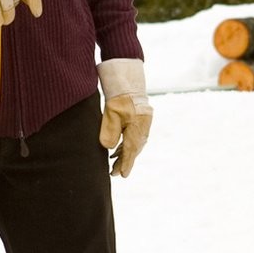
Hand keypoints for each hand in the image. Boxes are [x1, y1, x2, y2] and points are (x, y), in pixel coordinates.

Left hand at [97, 58, 152, 176]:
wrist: (127, 77)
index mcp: (138, 124)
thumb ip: (110, 132)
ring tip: (114, 164)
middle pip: (134, 148)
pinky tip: (118, 150)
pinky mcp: (140, 119)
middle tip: (115, 173)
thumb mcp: (111, 113)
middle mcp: (144, 125)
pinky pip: (134, 136)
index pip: (132, 149)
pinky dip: (126, 145)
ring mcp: (144, 122)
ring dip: (125, 154)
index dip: (126, 163)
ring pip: (134, 143)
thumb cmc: (118, 94)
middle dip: (125, 161)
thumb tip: (109, 149)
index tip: (122, 175)